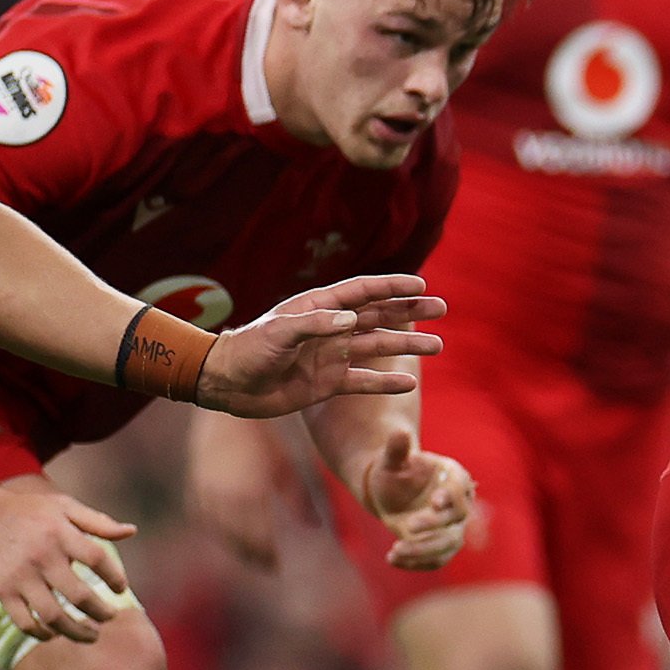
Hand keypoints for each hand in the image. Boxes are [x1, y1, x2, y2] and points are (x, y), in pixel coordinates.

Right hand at [0, 472, 135, 644]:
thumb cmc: (28, 510)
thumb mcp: (64, 506)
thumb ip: (98, 521)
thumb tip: (132, 531)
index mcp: (61, 533)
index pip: (98, 559)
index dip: (115, 577)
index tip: (121, 589)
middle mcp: (42, 557)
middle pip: (80, 596)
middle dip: (102, 613)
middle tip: (110, 617)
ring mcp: (21, 577)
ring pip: (54, 616)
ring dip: (77, 632)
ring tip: (91, 635)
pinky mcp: (2, 591)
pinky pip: (24, 622)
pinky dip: (42, 634)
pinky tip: (55, 634)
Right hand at [185, 411, 287, 569]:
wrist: (227, 415)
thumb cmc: (265, 440)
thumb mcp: (286, 468)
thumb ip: (300, 500)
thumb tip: (315, 527)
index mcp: (252, 494)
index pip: (260, 539)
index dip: (268, 557)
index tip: (277, 567)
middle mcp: (226, 497)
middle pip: (238, 542)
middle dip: (253, 557)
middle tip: (267, 567)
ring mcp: (207, 493)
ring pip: (219, 533)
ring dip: (234, 547)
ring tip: (251, 555)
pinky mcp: (194, 487)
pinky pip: (203, 519)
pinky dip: (215, 530)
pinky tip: (228, 536)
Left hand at [195, 275, 446, 418]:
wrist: (228, 383)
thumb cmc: (249, 350)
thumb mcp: (280, 332)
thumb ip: (316, 325)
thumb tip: (351, 319)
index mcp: (319, 307)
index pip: (362, 292)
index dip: (391, 287)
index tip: (420, 285)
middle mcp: (330, 328)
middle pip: (378, 316)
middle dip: (409, 312)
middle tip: (441, 309)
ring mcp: (331, 355)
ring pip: (377, 347)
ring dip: (407, 346)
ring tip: (437, 346)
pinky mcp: (328, 383)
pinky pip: (363, 381)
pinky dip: (385, 381)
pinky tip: (408, 382)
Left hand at [360, 424, 475, 570]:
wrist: (390, 491)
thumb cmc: (394, 471)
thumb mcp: (391, 460)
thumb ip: (397, 449)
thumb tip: (399, 432)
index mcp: (453, 477)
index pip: (460, 488)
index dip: (451, 496)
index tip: (436, 502)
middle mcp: (457, 504)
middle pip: (456, 518)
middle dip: (434, 524)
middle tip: (409, 526)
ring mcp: (451, 527)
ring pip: (448, 544)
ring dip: (424, 550)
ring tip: (395, 550)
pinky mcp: (440, 546)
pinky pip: (436, 560)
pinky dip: (417, 563)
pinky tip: (391, 558)